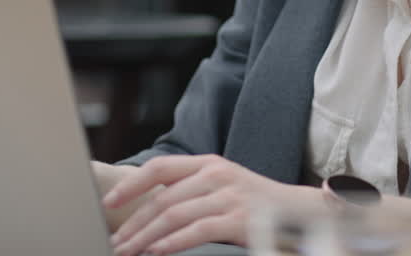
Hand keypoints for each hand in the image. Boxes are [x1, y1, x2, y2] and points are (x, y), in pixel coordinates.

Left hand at [102, 154, 319, 255]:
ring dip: (145, 238)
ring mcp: (229, 196)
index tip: (108, 203)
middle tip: (115, 242)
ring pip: (174, 216)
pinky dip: (172, 243)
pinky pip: (197, 231)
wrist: (301, 213)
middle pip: (162, 198)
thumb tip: (149, 207)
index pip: (160, 168)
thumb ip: (191, 189)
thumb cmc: (256, 204)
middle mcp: (217, 175)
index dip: (131, 185)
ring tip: (128, 252)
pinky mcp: (240, 220)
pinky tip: (157, 252)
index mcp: (208, 163)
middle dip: (133, 223)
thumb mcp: (223, 186)